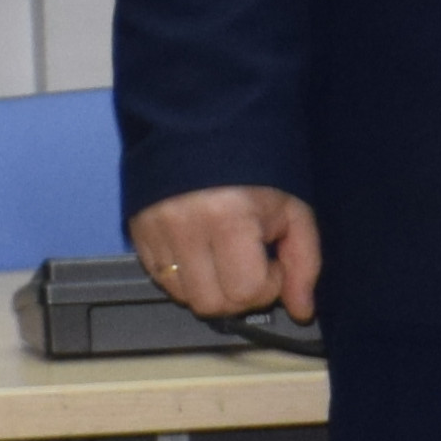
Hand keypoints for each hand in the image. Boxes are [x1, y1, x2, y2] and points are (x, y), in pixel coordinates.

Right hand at [128, 185, 321, 327]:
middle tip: (251, 268)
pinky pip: (160, 279)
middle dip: (239, 295)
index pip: (246, 291)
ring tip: (226, 259)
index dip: (269, 285)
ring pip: (182, 297)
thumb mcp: (293, 210)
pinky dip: (185, 277)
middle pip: (211, 304)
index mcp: (229, 220)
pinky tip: (202, 251)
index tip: (273, 262)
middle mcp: (185, 229)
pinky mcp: (137, 232)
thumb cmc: (257, 170)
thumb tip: (302, 311)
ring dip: (211, 289)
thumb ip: (304, 262)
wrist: (205, 129)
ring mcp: (155, 231)